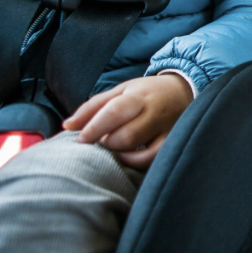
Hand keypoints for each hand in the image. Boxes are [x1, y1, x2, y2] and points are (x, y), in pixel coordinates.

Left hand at [62, 74, 192, 168]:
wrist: (183, 91)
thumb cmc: (146, 92)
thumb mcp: (120, 91)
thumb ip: (92, 107)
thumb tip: (67, 126)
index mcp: (138, 96)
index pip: (114, 113)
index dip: (95, 128)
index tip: (81, 140)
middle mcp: (155, 113)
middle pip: (126, 136)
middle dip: (107, 143)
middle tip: (102, 140)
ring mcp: (166, 130)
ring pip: (139, 151)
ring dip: (119, 153)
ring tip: (114, 145)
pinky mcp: (172, 142)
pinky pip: (153, 160)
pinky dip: (135, 162)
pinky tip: (127, 156)